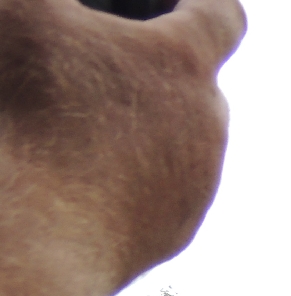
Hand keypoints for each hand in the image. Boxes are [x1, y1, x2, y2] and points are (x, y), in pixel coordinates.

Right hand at [4, 0, 246, 295]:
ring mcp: (198, 185)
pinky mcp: (175, 231)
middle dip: (158, 66)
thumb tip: (60, 12)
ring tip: (83, 120)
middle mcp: (207, 126)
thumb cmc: (31, 113)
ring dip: (144, 124)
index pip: (221, 17)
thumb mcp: (23, 16)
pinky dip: (131, 176)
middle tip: (103, 59)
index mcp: (183, 64)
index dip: (200, 2)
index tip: (181, 2)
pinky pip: (163, 191)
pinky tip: (81, 174)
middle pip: (198, 82)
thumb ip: (51, 0)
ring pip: (181, 140)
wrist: (41, 233)